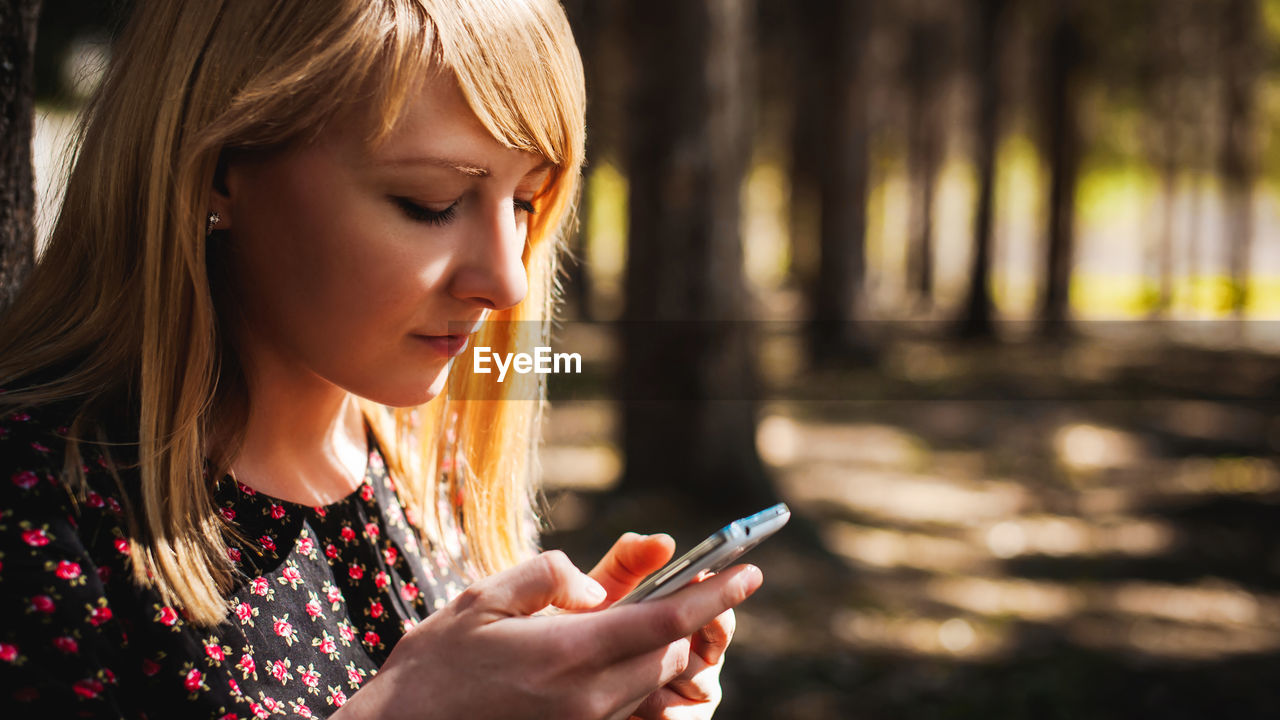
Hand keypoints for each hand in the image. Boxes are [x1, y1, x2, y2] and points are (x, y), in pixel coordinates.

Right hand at [333, 549, 761, 719]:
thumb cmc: (435, 664)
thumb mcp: (483, 598)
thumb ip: (550, 577)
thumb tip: (600, 589)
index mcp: (569, 652)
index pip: (666, 621)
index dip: (714, 594)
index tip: (748, 572)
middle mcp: (588, 698)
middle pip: (669, 656)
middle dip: (691, 621)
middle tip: (698, 585)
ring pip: (651, 685)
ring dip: (661, 652)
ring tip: (651, 619)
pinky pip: (626, 710)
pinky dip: (635, 682)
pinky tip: (615, 659)